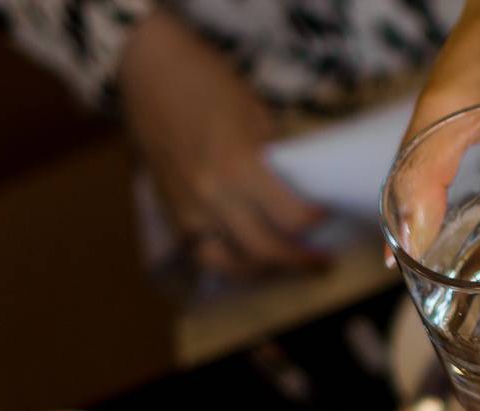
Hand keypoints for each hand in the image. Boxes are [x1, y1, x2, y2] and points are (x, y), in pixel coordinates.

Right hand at [117, 11, 326, 276]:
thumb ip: (277, 162)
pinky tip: (252, 262)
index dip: (318, 222)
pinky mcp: (171, 214)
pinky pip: (204, 256)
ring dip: (266, 272)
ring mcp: (188, 210)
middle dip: (301, 262)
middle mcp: (212, 196)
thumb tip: (307, 195)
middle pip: (267, 251)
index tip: (331, 217)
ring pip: (234, 264)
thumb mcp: (257, 115)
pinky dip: (231, 264)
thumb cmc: (209, 83)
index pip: (293, 218)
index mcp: (239, 166)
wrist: (147, 70)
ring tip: (289, 268)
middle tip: (323, 264)